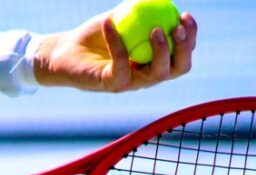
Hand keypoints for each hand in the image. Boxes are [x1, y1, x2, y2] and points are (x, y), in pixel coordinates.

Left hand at [33, 11, 196, 92]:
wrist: (65, 52)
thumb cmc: (97, 34)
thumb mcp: (121, 17)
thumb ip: (141, 9)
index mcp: (154, 61)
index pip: (181, 54)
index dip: (190, 37)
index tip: (185, 16)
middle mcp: (147, 76)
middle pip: (178, 68)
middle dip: (184, 48)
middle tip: (178, 28)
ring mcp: (130, 83)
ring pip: (156, 74)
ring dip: (161, 51)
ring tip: (155, 29)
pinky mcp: (111, 84)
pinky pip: (121, 65)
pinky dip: (117, 43)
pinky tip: (109, 23)